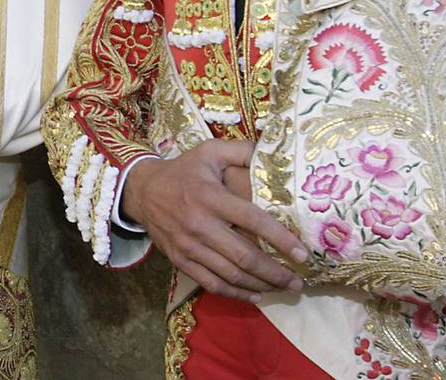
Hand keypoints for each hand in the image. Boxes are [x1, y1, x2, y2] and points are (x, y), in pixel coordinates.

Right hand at [122, 140, 307, 302]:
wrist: (142, 191)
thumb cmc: (183, 170)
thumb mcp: (210, 151)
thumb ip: (243, 150)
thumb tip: (274, 150)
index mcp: (211, 197)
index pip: (252, 220)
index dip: (280, 238)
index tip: (303, 254)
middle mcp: (200, 224)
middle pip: (244, 256)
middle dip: (275, 272)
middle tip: (298, 281)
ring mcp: (189, 246)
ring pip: (230, 274)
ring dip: (261, 285)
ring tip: (284, 289)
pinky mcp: (180, 260)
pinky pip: (211, 283)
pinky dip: (236, 293)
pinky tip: (256, 295)